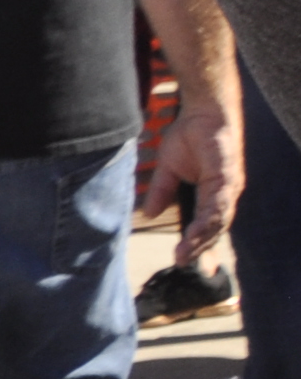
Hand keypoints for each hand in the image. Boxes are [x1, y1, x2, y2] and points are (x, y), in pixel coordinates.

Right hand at [146, 93, 243, 269]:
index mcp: (213, 195)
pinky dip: (207, 222)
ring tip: (185, 254)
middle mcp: (225, 195)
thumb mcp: (167, 169)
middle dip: (200, 249)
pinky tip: (197, 233)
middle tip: (186, 265)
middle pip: (215, 229)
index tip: (185, 263)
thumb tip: (148, 214)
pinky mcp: (229, 178)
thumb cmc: (189, 137)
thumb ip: (161, 192)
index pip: (207, 226)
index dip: (198, 246)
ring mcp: (229, 188)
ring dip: (201, 240)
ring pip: (218, 222)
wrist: (203, 113)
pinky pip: (218, 206)